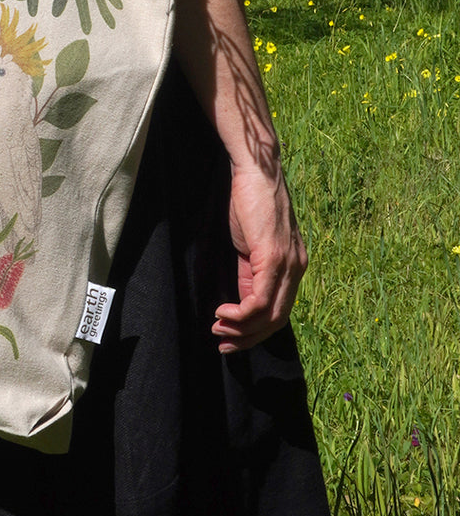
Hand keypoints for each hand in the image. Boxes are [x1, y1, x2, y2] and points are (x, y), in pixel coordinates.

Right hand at [211, 161, 307, 353]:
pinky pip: (260, 300)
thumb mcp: (250, 243)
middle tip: (223, 343)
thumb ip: (251, 270)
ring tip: (218, 328)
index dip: (255, 331)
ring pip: (270, 315)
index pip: (280, 310)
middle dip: (248, 338)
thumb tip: (241, 297)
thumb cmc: (249, 201)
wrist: (255, 171)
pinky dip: (241, 314)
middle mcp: (297, 268)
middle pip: (278, 320)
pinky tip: (222, 312)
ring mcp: (288, 264)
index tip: (230, 336)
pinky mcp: (274, 257)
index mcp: (293, 265)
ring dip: (241, 329)